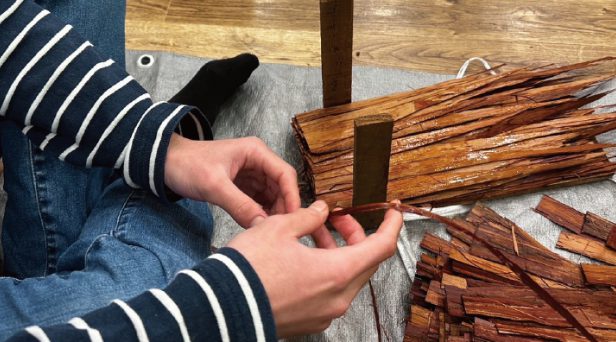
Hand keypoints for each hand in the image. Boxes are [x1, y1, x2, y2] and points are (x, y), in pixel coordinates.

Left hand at [164, 134, 300, 226]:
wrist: (164, 163)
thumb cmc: (187, 165)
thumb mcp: (214, 186)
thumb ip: (240, 205)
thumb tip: (262, 225)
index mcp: (256, 152)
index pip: (285, 174)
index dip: (293, 196)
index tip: (293, 218)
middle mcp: (258, 161)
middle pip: (282, 186)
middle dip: (284, 207)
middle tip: (281, 230)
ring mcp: (251, 174)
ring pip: (272, 196)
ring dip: (273, 212)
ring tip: (270, 231)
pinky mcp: (243, 185)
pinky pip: (259, 201)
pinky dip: (261, 213)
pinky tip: (259, 226)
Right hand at [227, 200, 402, 336]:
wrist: (221, 306)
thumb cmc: (250, 268)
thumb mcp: (280, 227)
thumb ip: (308, 216)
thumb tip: (320, 210)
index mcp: (339, 272)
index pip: (382, 247)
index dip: (391, 226)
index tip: (393, 212)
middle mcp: (338, 298)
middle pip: (363, 262)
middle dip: (354, 235)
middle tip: (336, 217)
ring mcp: (324, 313)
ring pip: (344, 277)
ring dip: (335, 251)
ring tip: (309, 232)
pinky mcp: (309, 321)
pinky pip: (328, 292)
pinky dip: (324, 270)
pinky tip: (301, 256)